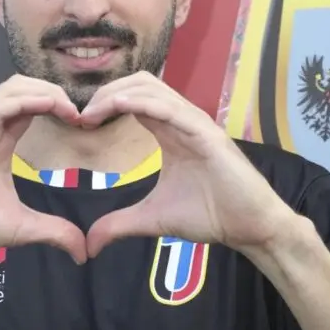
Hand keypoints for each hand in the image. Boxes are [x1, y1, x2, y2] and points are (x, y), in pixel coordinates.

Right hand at [0, 76, 87, 264]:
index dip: (57, 106)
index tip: (82, 122)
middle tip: (79, 112)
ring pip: (11, 90)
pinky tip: (49, 106)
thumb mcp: (22, 228)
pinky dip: (26, 100)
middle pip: (22, 89)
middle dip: (53, 91)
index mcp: (1, 144)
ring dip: (43, 91)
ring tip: (69, 109)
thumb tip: (83, 251)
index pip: (30, 107)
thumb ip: (54, 232)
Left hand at [79, 73, 296, 257]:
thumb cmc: (212, 215)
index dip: (105, 104)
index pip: (133, 100)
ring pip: (153, 89)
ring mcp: (196, 125)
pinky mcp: (208, 135)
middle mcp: (182, 121)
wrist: (250, 227)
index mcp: (170, 132)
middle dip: (106, 92)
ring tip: (92, 111)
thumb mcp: (152, 219)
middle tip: (81, 115)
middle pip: (140, 84)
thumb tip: (89, 244)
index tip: (80, 122)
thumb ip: (119, 225)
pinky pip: (172, 109)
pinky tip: (120, 105)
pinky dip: (145, 102)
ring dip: (118, 94)